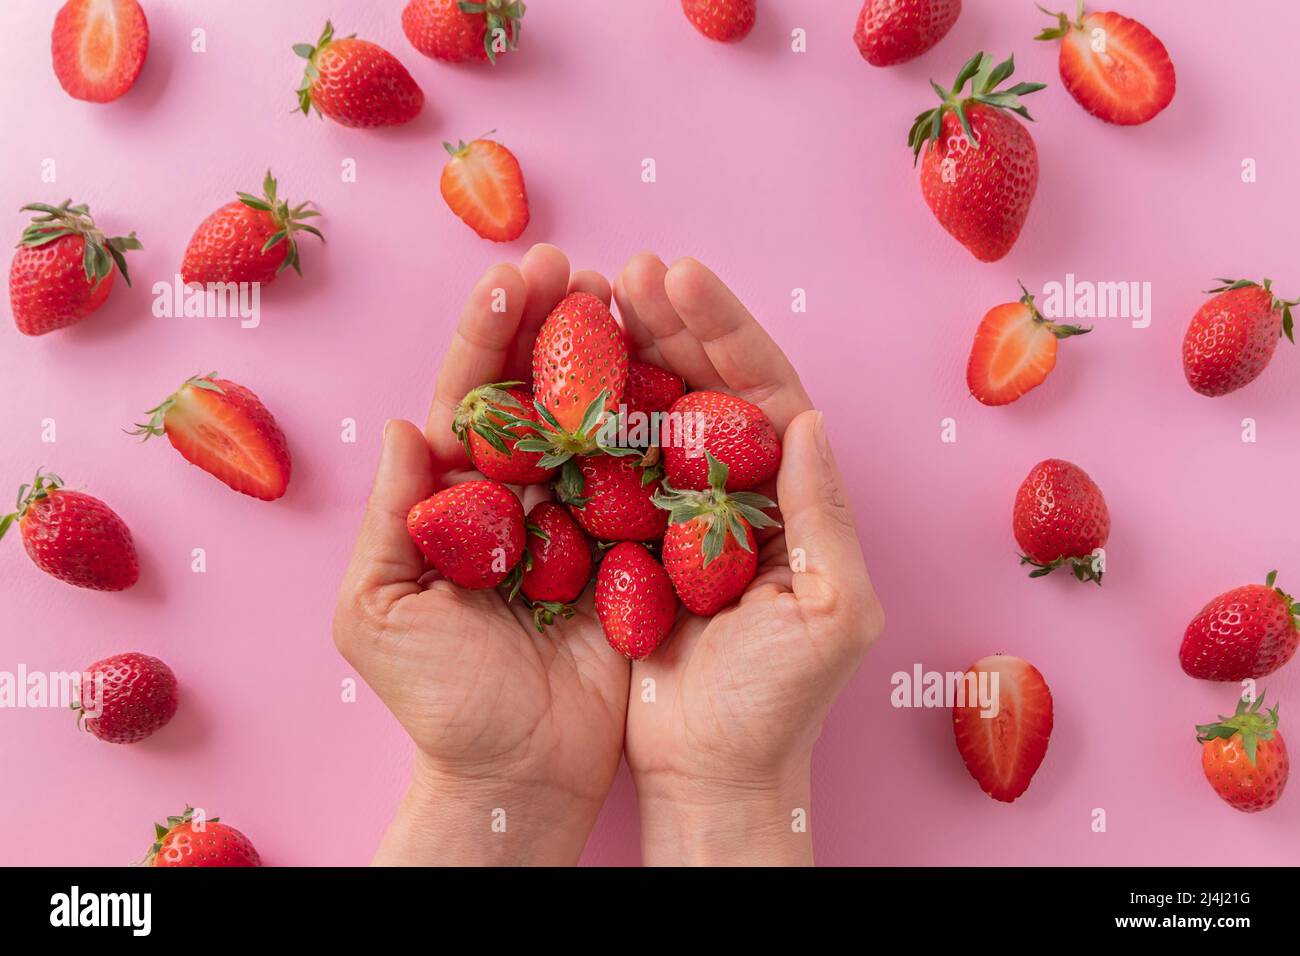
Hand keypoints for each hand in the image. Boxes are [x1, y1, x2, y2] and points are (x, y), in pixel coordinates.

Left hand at [333, 245, 630, 865]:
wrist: (520, 775)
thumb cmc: (439, 702)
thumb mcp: (380, 612)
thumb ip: (388, 520)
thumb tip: (401, 424)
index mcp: (454, 499)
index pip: (470, 397)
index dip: (490, 334)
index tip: (516, 273)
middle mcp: (518, 496)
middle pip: (536, 393)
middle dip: (556, 325)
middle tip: (585, 267)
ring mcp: (578, 519)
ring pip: (596, 423)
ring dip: (613, 360)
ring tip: (634, 299)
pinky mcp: (631, 551)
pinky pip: (647, 481)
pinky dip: (663, 430)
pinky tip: (681, 377)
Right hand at [614, 254, 884, 864]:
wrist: (714, 773)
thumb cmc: (781, 702)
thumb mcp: (832, 611)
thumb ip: (824, 516)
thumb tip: (807, 418)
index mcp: (793, 495)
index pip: (764, 391)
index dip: (725, 331)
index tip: (680, 277)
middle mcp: (739, 492)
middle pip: (705, 388)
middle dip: (669, 325)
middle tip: (625, 271)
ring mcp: (680, 512)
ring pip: (651, 417)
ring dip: (623, 358)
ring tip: (586, 302)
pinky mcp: (630, 540)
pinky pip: (605, 468)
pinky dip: (583, 424)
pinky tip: (554, 382)